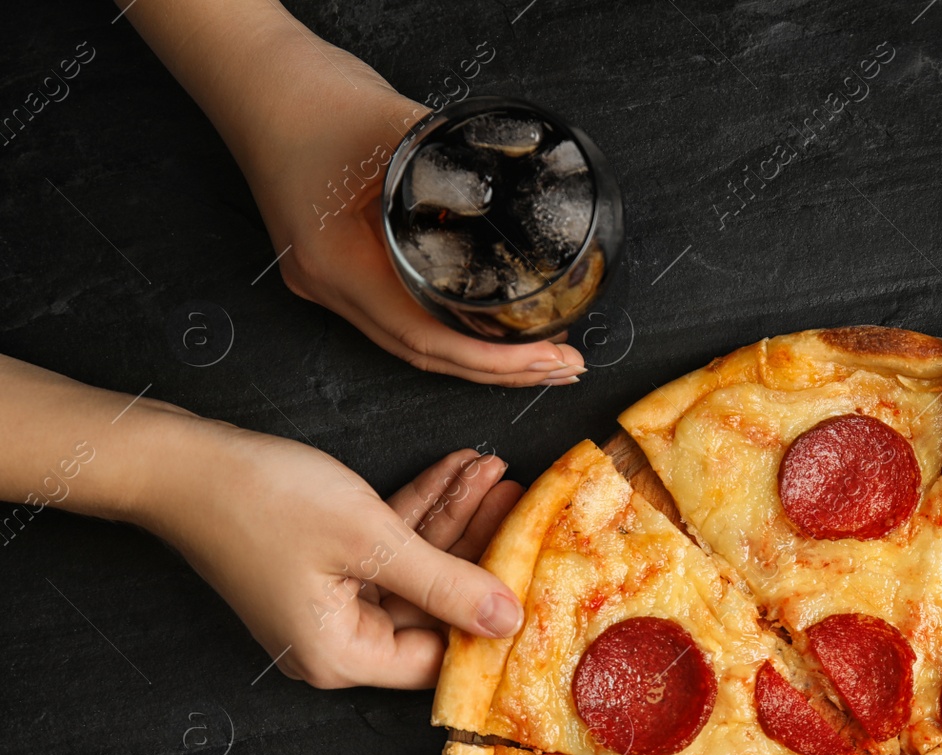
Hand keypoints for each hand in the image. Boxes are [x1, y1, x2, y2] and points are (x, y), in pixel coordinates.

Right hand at [123, 0, 584, 385]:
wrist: (257, 78)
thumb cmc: (312, 97)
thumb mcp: (397, 132)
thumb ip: (455, 171)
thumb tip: (522, 199)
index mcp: (335, 265)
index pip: (425, 338)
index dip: (493, 361)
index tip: (548, 360)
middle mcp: (326, 284)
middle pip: (423, 353)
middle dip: (499, 370)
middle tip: (566, 369)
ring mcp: (328, 280)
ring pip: (413, 340)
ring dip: (479, 355)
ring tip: (542, 358)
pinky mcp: (339, 266)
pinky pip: (402, 314)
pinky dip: (452, 326)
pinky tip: (492, 326)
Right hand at [149, 428, 525, 688]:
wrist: (180, 461)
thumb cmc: (262, 501)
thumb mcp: (370, 541)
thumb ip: (445, 583)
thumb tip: (510, 622)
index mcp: (342, 656)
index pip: (440, 656)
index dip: (490, 617)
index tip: (535, 573)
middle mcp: (336, 641)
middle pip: (434, 606)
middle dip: (479, 547)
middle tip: (523, 504)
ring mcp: (329, 602)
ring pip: (416, 567)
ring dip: (456, 518)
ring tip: (499, 473)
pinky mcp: (323, 565)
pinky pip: (387, 544)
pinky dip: (420, 509)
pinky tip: (460, 470)